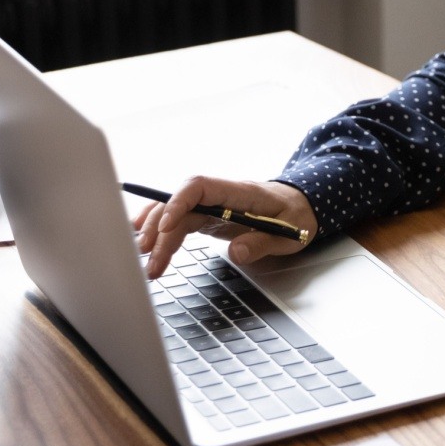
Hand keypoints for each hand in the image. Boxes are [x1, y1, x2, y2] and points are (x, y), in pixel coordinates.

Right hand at [133, 177, 318, 277]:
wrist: (302, 206)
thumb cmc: (297, 215)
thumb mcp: (289, 233)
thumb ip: (262, 242)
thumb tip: (236, 252)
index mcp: (239, 192)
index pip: (199, 186)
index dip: (178, 202)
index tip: (166, 227)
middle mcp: (220, 195)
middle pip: (180, 204)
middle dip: (161, 229)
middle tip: (150, 259)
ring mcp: (212, 205)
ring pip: (175, 213)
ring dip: (156, 232)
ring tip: (142, 257)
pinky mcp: (208, 217)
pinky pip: (179, 220)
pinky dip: (161, 230)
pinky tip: (144, 239)